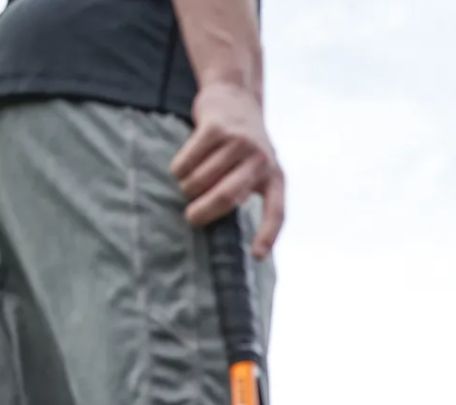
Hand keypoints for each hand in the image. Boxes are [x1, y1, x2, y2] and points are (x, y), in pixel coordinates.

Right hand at [171, 81, 285, 256]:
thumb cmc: (243, 144)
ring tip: (188, 185)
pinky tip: (180, 169)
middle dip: (203, 212)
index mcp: (275, 177)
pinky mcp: (215, 128)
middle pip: (226, 197)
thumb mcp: (256, 167)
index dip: (267, 235)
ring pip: (201, 179)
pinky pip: (187, 160)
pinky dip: (179, 169)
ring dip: (188, 187)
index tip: (257, 256)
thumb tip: (217, 222)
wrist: (235, 96)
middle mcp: (261, 160)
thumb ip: (246, 190)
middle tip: (191, 218)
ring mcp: (239, 142)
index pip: (276, 212)